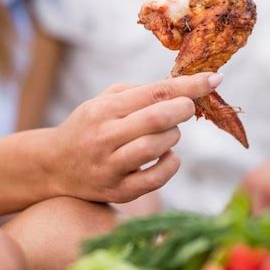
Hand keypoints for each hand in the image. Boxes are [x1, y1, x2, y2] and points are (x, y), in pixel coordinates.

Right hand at [49, 72, 222, 203]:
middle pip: (158, 118)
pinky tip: (167, 156)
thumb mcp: (103, 101)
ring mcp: (110, 166)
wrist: (54, 165)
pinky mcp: (117, 191)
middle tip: (190, 107)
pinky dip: (170, 164)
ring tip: (169, 132)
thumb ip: (138, 92)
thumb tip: (180, 89)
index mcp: (103, 109)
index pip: (154, 92)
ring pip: (157, 147)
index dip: (189, 85)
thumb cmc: (88, 126)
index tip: (214, 78)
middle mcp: (104, 136)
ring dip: (174, 137)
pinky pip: (155, 179)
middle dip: (184, 109)